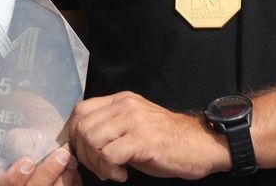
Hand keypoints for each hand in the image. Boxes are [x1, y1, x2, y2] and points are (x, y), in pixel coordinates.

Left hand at [67, 92, 228, 181]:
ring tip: (111, 172)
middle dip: (84, 154)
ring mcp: (133, 121)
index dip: (74, 135)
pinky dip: (110, 170)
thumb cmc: (167, 141)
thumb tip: (82, 142)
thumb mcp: (134, 126)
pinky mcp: (142, 139)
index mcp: (120, 100)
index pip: (81, 111)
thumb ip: (111, 126)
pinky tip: (122, 175)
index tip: (84, 154)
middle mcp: (124, 106)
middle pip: (82, 127)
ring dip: (96, 163)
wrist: (201, 144)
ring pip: (92, 139)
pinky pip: (109, 154)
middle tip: (99, 168)